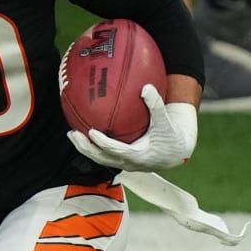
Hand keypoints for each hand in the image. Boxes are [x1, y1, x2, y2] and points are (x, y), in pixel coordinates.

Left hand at [68, 86, 196, 171]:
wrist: (177, 151)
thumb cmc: (172, 135)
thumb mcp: (166, 121)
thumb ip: (156, 105)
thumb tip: (146, 87)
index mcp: (139, 156)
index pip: (115, 150)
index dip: (102, 143)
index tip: (91, 132)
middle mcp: (129, 163)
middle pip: (101, 158)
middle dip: (85, 147)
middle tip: (72, 134)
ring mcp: (125, 163)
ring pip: (100, 158)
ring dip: (85, 148)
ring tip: (72, 134)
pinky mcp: (123, 160)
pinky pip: (104, 154)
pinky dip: (94, 146)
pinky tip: (85, 133)